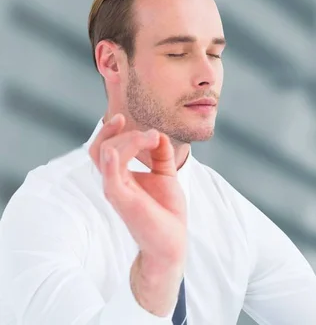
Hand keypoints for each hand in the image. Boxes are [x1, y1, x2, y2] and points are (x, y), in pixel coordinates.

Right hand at [88, 114, 186, 315]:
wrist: (172, 241)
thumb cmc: (166, 211)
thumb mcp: (166, 175)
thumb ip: (161, 154)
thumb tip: (158, 134)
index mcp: (122, 175)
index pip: (105, 146)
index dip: (110, 129)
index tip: (123, 117)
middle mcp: (114, 181)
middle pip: (101, 147)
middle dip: (121, 132)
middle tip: (149, 133)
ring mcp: (116, 190)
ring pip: (107, 154)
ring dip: (129, 140)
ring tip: (152, 140)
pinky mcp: (123, 200)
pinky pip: (110, 179)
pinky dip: (111, 162)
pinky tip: (116, 151)